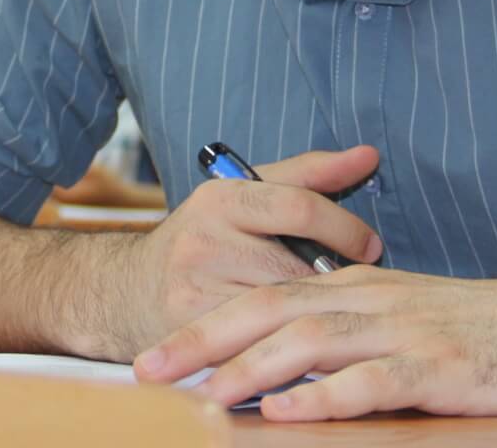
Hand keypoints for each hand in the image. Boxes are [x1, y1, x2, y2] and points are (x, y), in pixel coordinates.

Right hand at [89, 146, 384, 358]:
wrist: (125, 294)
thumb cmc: (204, 241)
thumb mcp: (245, 196)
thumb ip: (308, 174)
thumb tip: (369, 154)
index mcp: (220, 198)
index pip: (298, 204)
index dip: (345, 227)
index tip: (371, 246)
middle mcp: (204, 239)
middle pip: (295, 263)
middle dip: (333, 277)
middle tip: (358, 287)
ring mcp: (196, 289)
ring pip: (283, 306)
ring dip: (316, 313)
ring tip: (335, 314)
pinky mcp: (194, 333)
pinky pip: (263, 341)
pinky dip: (290, 342)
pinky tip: (306, 343)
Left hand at [134, 264, 496, 418]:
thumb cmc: (494, 331)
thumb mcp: (415, 315)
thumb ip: (358, 325)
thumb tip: (299, 354)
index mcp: (364, 287)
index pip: (270, 296)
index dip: (209, 323)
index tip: (157, 353)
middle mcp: (374, 300)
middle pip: (272, 310)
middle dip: (204, 340)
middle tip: (147, 369)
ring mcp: (406, 332)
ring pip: (312, 341)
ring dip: (251, 367)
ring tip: (204, 394)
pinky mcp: (441, 368)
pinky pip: (373, 381)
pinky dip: (326, 396)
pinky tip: (289, 412)